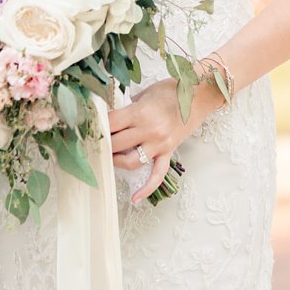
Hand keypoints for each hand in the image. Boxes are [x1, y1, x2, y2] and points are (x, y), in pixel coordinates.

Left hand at [106, 78, 222, 203]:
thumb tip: (111, 118)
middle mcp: (149, 130)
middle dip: (104, 144)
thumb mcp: (145, 93)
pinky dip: (146, 189)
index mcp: (140, 112)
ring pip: (131, 161)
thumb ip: (128, 107)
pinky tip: (135, 198)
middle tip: (96, 142)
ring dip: (117, 162)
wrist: (199, 95)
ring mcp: (159, 144)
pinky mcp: (168, 152)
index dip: (99, 125)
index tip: (90, 127)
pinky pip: (157, 175)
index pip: (111, 123)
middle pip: (116, 143)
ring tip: (109, 158)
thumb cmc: (171, 90)